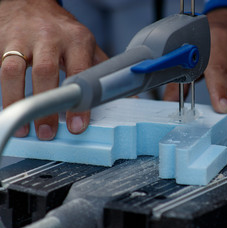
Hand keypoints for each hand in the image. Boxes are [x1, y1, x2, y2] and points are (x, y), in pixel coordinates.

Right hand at [0, 0, 107, 139]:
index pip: (80, 72)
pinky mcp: (4, 43)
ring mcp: (24, 39)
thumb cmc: (63, 31)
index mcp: (78, 40)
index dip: (78, 101)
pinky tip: (11, 108)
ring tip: (26, 128)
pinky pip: (0, 69)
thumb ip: (104, 70)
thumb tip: (129, 96)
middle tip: (48, 132)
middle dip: (47, 106)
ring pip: (14, 70)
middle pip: (46, 72)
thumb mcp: (87, 46)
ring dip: (18, 102)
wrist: (31, 5)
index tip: (76, 125)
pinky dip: (5, 92)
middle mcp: (51, 37)